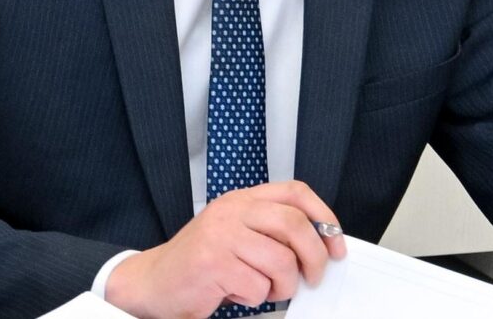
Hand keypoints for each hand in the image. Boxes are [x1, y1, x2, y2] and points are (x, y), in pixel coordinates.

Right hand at [103, 182, 342, 318]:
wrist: (156, 281)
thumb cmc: (202, 262)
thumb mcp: (238, 234)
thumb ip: (272, 231)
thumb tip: (323, 245)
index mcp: (241, 200)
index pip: (295, 192)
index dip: (324, 218)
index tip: (336, 246)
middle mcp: (231, 211)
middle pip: (295, 224)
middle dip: (314, 259)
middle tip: (312, 278)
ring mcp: (220, 234)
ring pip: (282, 262)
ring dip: (281, 287)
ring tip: (261, 288)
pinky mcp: (213, 262)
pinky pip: (258, 287)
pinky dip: (253, 298)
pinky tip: (234, 292)